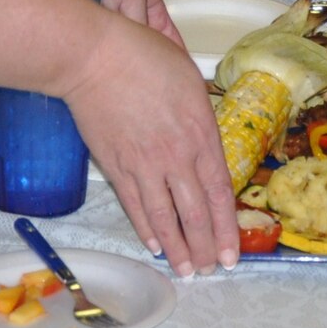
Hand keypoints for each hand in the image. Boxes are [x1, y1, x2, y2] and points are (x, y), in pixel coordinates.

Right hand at [64, 15, 239, 274]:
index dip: (226, 227)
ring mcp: (144, 164)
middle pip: (195, 212)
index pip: (219, 191)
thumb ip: (201, 116)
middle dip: (206, 246)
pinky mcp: (115, 166)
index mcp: (200, 133)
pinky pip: (134, 206)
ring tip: (187, 271)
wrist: (95, 57)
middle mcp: (176, 156)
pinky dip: (146, 229)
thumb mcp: (190, 79)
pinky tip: (155, 246)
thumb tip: (204, 140)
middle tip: (213, 271)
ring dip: (178, 248)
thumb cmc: (145, 56)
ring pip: (165, 217)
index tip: (232, 252)